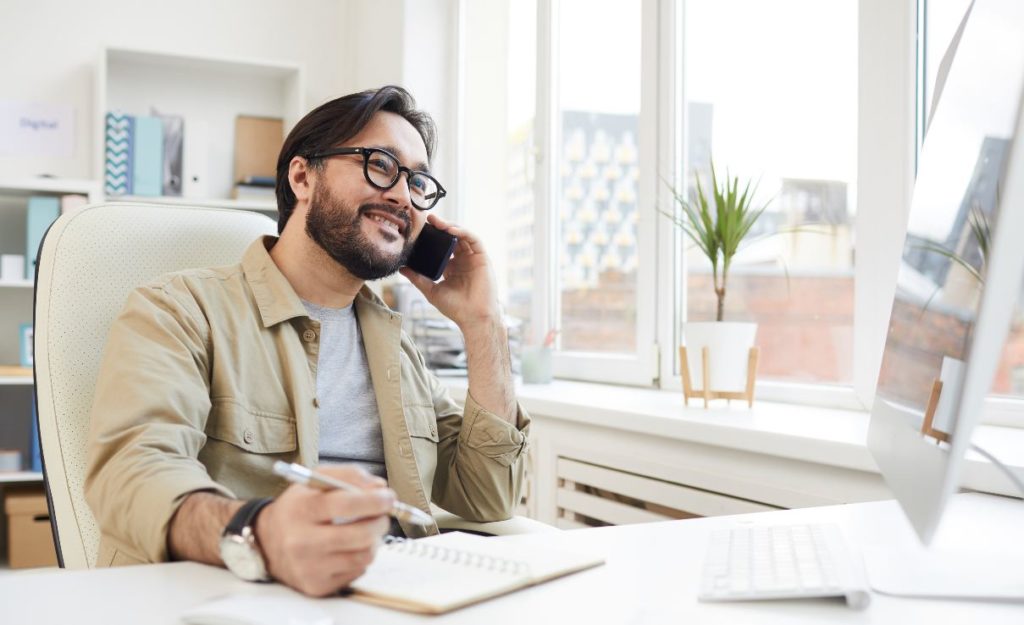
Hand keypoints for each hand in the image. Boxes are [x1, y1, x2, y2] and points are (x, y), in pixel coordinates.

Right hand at [254, 465, 393, 596]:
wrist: (266, 542)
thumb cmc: (298, 507)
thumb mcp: (315, 480)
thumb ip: (348, 476)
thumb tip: (380, 487)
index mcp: (301, 510)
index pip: (345, 504)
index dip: (374, 500)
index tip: (388, 497)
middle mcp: (302, 541)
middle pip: (360, 535)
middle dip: (381, 522)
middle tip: (383, 515)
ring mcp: (309, 567)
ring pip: (364, 556)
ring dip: (373, 541)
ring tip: (365, 531)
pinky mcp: (316, 586)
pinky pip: (356, 572)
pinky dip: (360, 557)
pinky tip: (349, 548)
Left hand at [400, 214, 501, 327]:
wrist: (473, 318)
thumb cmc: (455, 308)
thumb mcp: (431, 290)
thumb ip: (417, 278)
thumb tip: (401, 268)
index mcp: (452, 267)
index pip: (442, 247)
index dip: (432, 237)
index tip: (420, 229)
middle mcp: (463, 260)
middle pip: (452, 237)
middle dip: (441, 227)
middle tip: (428, 219)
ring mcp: (473, 258)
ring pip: (463, 235)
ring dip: (451, 226)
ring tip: (437, 222)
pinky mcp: (483, 258)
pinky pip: (474, 239)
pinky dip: (463, 232)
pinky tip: (451, 230)